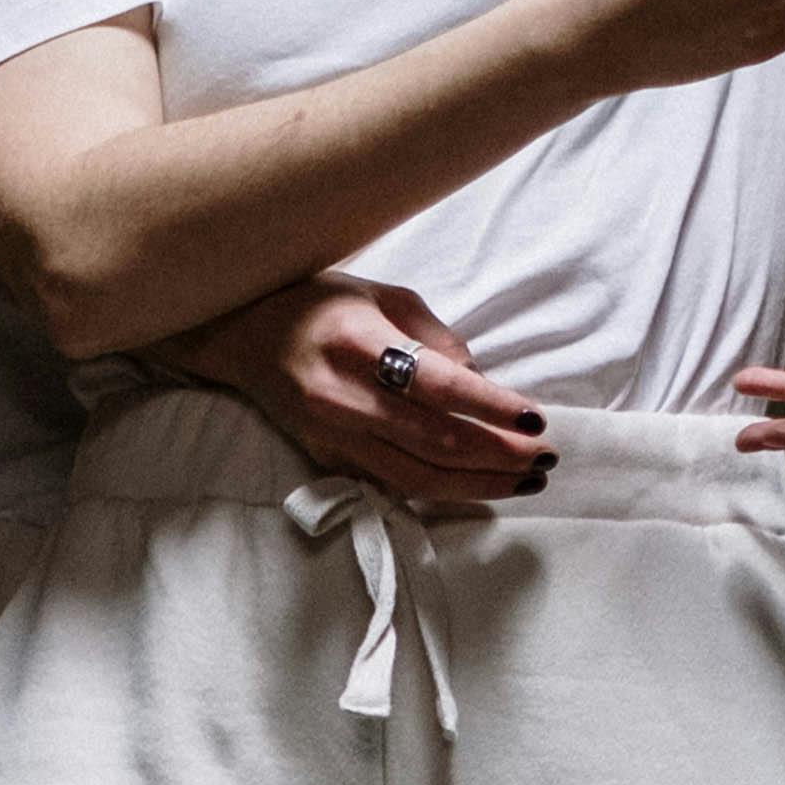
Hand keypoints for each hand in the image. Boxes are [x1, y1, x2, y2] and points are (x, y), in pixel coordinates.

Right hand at [152, 277, 553, 505]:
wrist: (240, 335)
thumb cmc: (318, 304)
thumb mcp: (381, 295)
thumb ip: (434, 337)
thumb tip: (480, 378)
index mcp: (359, 342)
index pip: (438, 385)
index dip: (491, 407)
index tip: (535, 419)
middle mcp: (343, 396)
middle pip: (436, 441)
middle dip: (499, 455)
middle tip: (545, 458)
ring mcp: (332, 434)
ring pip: (418, 477)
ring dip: (480, 485)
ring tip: (525, 481)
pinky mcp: (329, 459)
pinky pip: (395, 483)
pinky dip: (443, 489)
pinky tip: (480, 486)